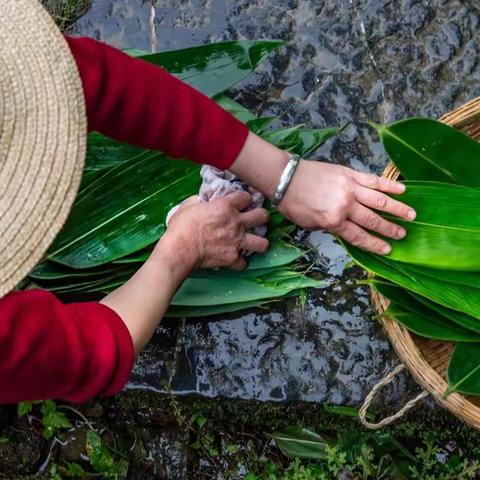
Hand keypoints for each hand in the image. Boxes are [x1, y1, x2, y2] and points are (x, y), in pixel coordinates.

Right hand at [163, 191, 268, 269]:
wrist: (180, 249)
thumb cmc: (181, 226)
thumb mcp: (189, 205)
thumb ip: (200, 201)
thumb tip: (202, 201)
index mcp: (226, 206)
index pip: (246, 197)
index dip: (245, 199)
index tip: (241, 203)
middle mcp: (236, 223)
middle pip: (262, 216)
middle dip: (262, 217)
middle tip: (256, 220)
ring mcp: (237, 242)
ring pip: (263, 243)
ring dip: (259, 242)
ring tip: (254, 242)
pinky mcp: (233, 258)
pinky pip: (244, 263)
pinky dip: (240, 262)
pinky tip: (236, 259)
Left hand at [230, 132, 414, 254]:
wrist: (286, 178)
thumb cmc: (294, 204)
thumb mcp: (310, 224)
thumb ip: (331, 228)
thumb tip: (347, 230)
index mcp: (333, 221)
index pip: (359, 237)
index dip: (374, 244)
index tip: (388, 250)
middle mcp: (345, 206)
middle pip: (372, 220)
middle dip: (389, 229)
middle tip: (403, 235)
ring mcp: (350, 188)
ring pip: (379, 200)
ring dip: (397, 209)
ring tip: (412, 215)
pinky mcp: (350, 174)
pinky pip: (373, 180)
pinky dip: (388, 185)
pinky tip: (402, 190)